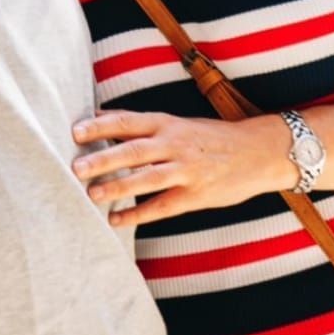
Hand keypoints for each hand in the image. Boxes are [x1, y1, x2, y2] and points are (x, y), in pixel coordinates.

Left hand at [72, 109, 288, 228]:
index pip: (128, 121)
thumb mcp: (178, 121)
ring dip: (118, 187)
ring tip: (92, 195)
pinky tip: (116, 220)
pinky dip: (139, 213)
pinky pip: (163, 206)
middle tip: (76, 167)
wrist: (259, 152)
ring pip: (148, 178)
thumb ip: (140, 122)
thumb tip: (100, 114)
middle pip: (134, 150)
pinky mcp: (197, 195)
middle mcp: (175, 143)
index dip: (100, 126)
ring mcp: (187, 170)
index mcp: (168, 123)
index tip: (75, 131)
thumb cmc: (211, 136)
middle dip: (104, 159)